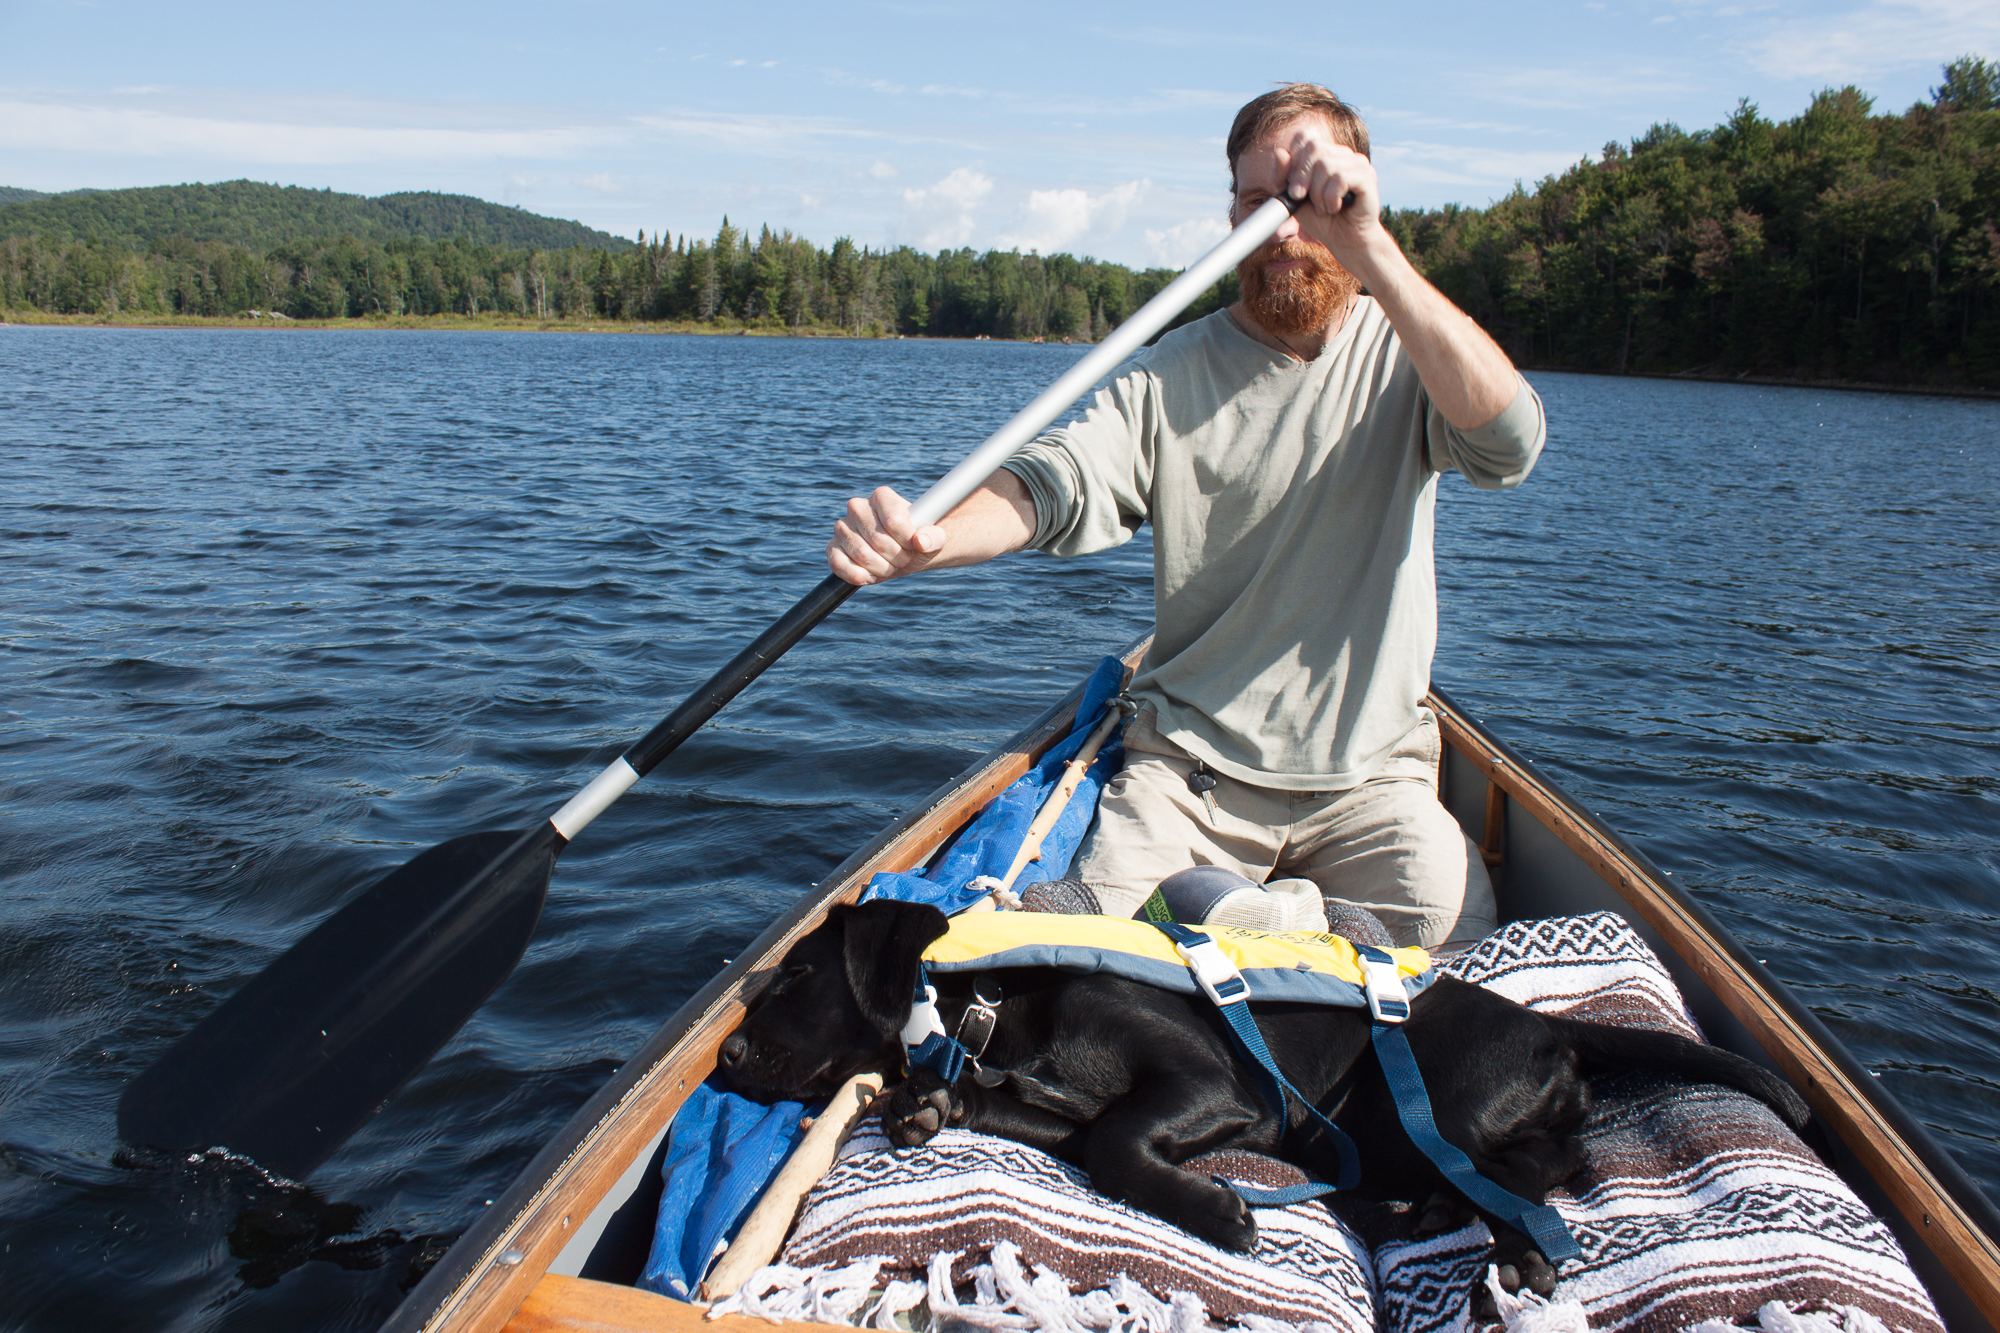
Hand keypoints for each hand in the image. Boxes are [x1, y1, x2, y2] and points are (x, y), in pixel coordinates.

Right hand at [828, 485, 947, 585]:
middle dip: (896, 557)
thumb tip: (921, 542)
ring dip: (882, 568)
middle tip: (905, 559)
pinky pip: (838, 564)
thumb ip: (933, 537)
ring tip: (891, 566)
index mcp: (882, 496)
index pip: (893, 521)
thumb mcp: (934, 538)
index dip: (907, 540)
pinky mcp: (833, 548)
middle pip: (878, 540)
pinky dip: (858, 576)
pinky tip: (871, 576)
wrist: (903, 552)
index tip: (915, 545)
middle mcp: (857, 507)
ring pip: (861, 554)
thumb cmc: (918, 540)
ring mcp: (842, 527)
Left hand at [1236, 119, 1388, 277]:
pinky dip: (1331, 198)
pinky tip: (1336, 208)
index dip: (1293, 162)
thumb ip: (1283, 177)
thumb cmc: (1320, 219)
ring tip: (1324, 208)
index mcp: (1324, 153)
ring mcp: (1356, 162)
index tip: (1291, 187)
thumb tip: (1279, 151)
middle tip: (1302, 199)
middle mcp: (1342, 153)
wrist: (1344, 241)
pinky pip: (1340, 178)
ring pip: (1326, 164)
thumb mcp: (1293, 198)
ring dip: (1317, 194)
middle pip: (1313, 148)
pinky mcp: (1367, 176)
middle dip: (1301, 177)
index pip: (1303, 138)